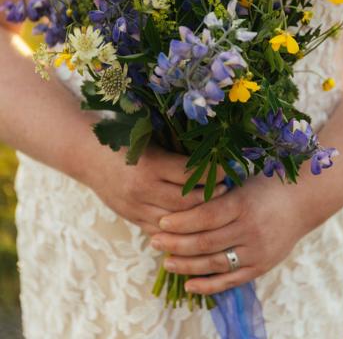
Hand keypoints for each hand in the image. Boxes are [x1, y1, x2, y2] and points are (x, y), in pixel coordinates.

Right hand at [85, 142, 226, 236]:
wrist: (87, 155)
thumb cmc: (122, 140)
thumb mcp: (148, 140)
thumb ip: (174, 153)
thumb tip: (209, 157)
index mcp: (150, 165)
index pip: (189, 175)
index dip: (212, 173)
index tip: (228, 169)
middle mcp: (143, 190)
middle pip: (186, 203)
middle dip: (209, 197)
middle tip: (227, 190)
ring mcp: (136, 207)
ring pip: (174, 221)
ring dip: (196, 216)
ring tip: (214, 208)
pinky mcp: (131, 217)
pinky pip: (159, 230)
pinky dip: (178, 229)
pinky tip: (193, 224)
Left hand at [150, 175, 306, 293]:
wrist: (302, 201)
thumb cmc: (266, 185)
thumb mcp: (242, 180)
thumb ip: (216, 189)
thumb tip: (180, 192)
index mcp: (243, 204)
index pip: (206, 216)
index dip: (182, 221)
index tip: (162, 222)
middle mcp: (250, 229)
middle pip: (206, 242)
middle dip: (176, 243)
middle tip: (154, 241)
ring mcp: (257, 251)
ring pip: (215, 264)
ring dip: (187, 265)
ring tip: (166, 262)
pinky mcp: (261, 266)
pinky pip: (231, 280)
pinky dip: (209, 285)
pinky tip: (189, 285)